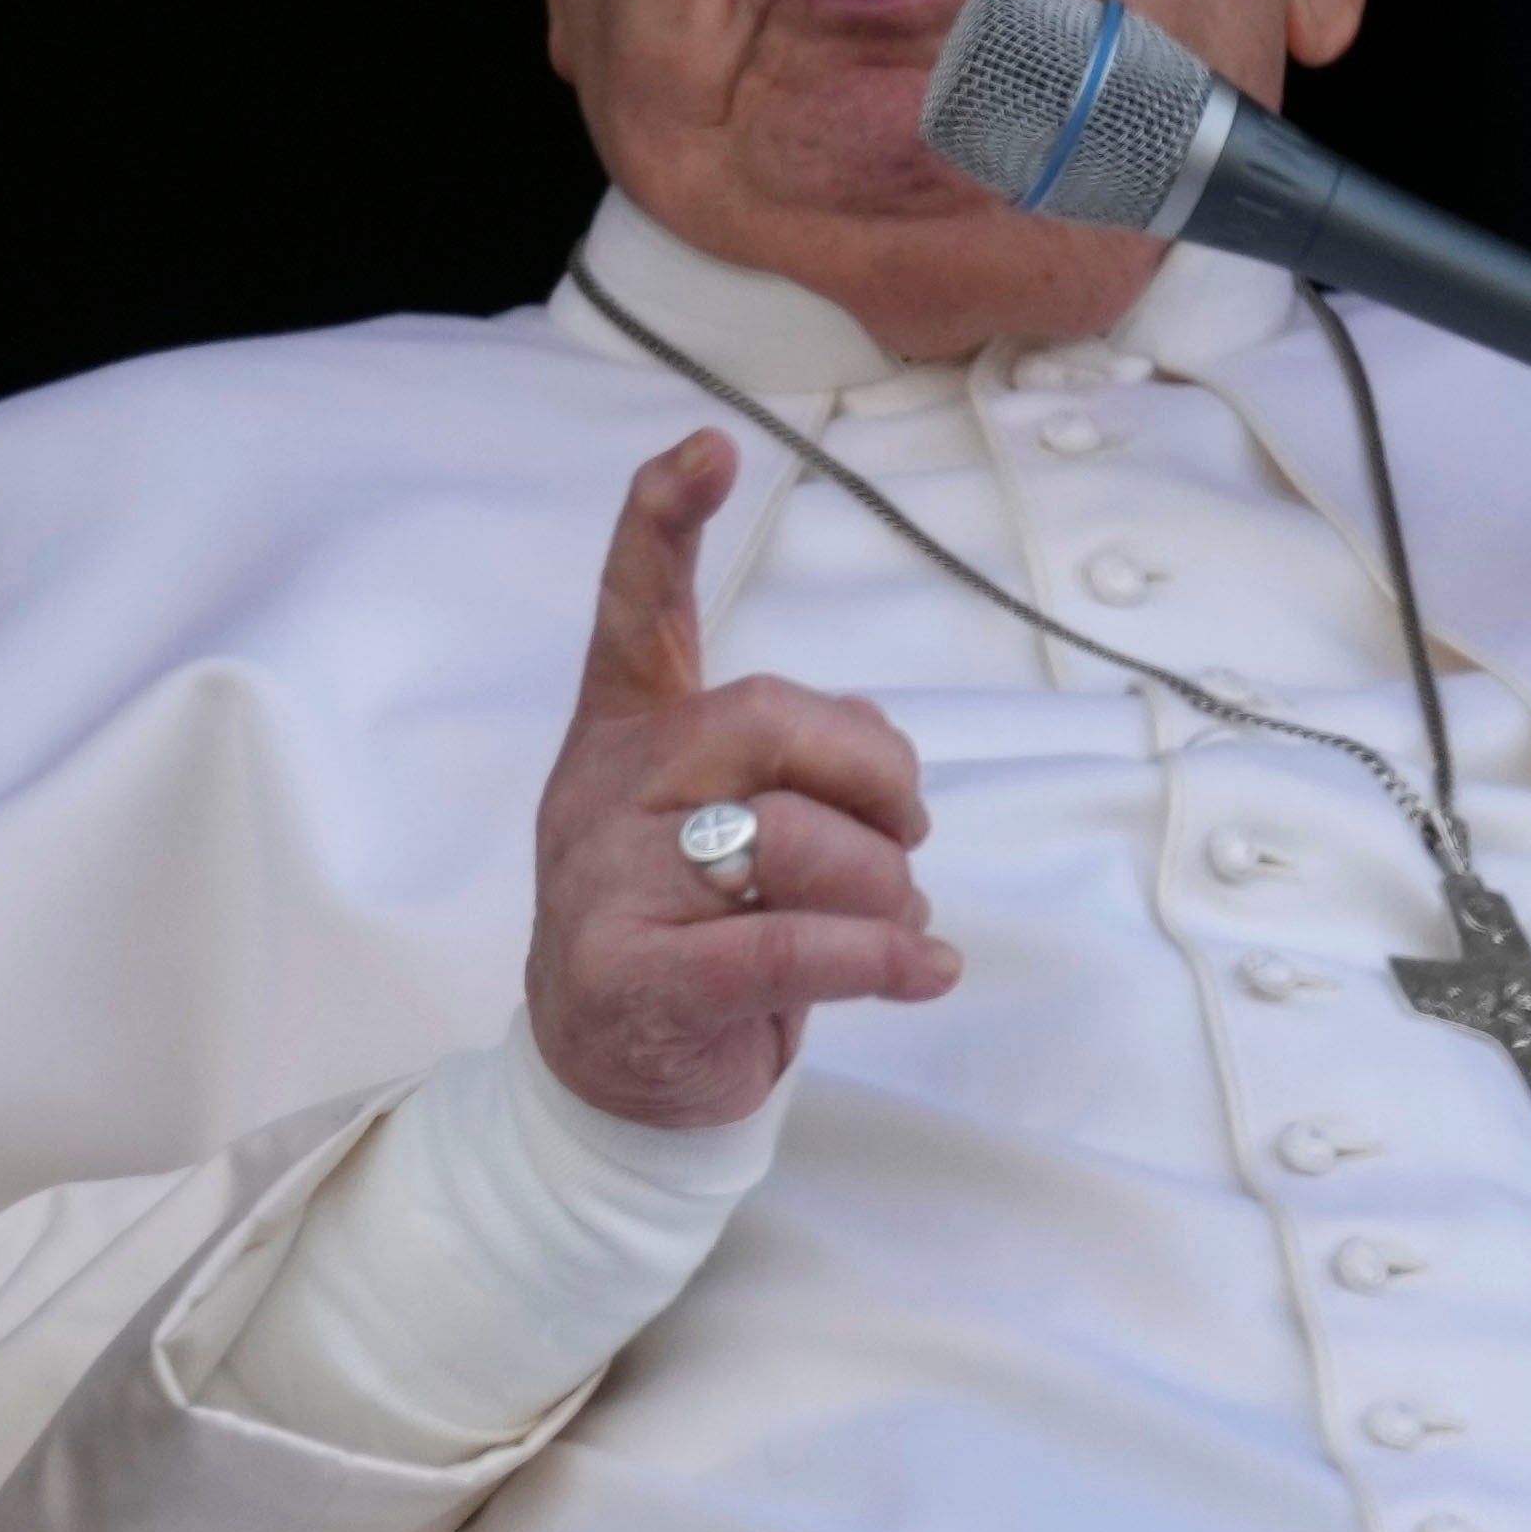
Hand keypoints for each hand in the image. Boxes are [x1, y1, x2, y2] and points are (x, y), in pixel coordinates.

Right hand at [523, 430, 958, 1130]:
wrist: (616, 1083)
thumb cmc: (698, 933)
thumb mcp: (732, 825)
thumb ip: (790, 757)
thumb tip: (882, 755)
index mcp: (625, 736)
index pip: (634, 611)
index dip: (662, 522)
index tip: (708, 448)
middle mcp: (603, 793)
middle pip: (763, 721)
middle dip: (872, 770)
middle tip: (912, 828)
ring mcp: (605, 886)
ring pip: (790, 841)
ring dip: (882, 887)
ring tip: (893, 925)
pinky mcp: (637, 979)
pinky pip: (790, 947)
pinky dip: (882, 958)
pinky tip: (927, 969)